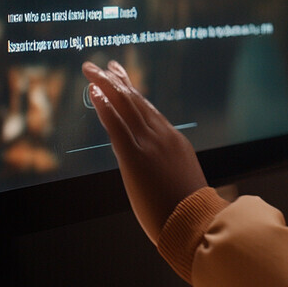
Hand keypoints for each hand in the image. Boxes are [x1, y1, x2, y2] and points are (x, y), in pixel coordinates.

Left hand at [82, 60, 207, 244]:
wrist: (195, 221)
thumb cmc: (189, 211)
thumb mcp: (182, 180)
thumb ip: (170, 167)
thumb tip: (161, 171)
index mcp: (175, 140)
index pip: (149, 111)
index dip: (132, 92)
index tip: (121, 79)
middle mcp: (162, 136)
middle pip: (136, 100)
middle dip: (118, 80)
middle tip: (104, 64)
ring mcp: (149, 144)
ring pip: (126, 105)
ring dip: (107, 85)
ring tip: (92, 70)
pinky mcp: (135, 157)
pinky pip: (116, 125)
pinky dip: (105, 106)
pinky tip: (94, 93)